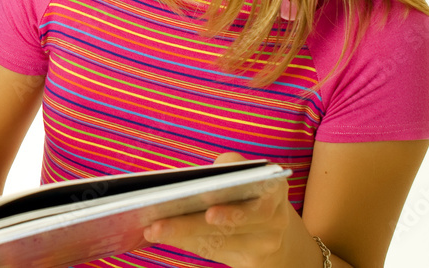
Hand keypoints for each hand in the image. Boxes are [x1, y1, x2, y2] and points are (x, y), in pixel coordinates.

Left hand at [142, 152, 296, 267]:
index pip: (256, 204)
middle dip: (192, 226)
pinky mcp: (251, 261)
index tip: (208, 213)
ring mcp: (266, 244)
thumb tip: (183, 182)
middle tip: (157, 225)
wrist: (274, 229)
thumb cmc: (247, 190)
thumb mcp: (243, 172)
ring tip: (153, 230)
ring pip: (220, 243)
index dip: (233, 212)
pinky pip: (215, 252)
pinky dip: (187, 241)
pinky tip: (164, 235)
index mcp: (274, 188)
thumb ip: (224, 169)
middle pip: (232, 228)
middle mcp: (275, 220)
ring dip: (183, 236)